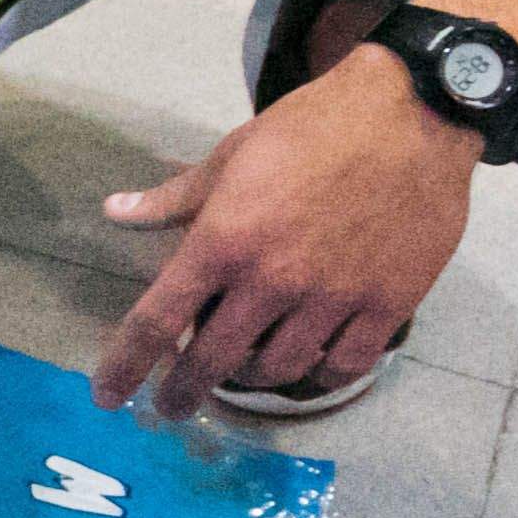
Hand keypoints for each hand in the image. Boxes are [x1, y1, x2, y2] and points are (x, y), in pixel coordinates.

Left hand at [91, 59, 477, 417]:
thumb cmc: (313, 127)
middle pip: (212, 360)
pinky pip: (343, 365)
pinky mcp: (387, 303)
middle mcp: (272, 279)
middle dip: (184, 391)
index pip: (157, 322)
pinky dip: (319, 375)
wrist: (410, 112)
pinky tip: (308, 368)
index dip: (125, 366)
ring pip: (277, 368)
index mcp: (223, 241)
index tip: (107, 395)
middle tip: (173, 405)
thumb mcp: (231, 154)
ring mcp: (332, 297)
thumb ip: (173, 198)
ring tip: (242, 371)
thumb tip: (116, 212)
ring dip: (251, 377)